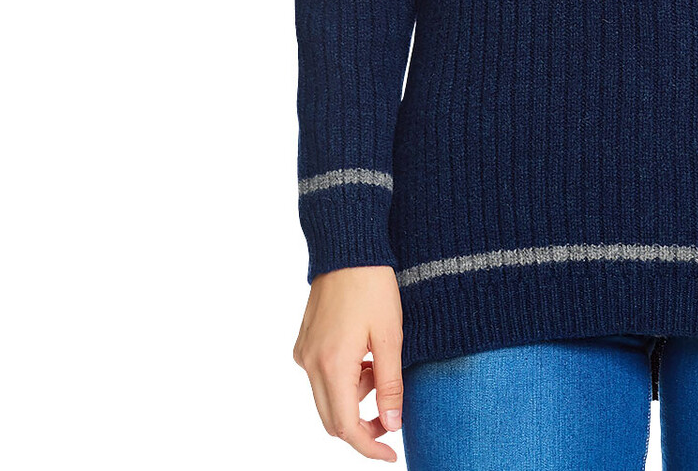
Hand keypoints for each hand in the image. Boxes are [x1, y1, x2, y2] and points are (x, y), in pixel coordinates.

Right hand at [292, 265, 405, 460]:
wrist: (348, 248)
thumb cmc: (374, 286)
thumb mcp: (391, 336)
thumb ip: (390, 384)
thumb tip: (393, 424)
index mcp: (333, 364)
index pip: (346, 427)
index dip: (369, 445)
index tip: (390, 454)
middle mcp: (310, 364)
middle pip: (332, 420)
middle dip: (362, 426)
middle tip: (392, 416)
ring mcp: (304, 354)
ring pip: (327, 399)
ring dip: (355, 397)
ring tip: (380, 366)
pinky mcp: (304, 344)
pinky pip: (322, 378)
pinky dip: (344, 379)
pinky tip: (364, 354)